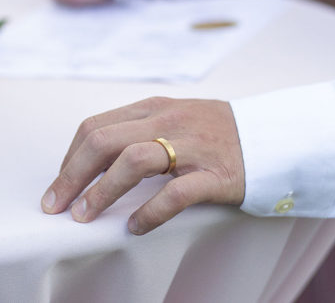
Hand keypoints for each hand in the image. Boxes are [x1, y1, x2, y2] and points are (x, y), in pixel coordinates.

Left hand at [40, 97, 244, 233]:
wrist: (278, 136)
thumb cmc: (221, 133)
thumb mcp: (177, 118)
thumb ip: (141, 130)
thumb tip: (97, 160)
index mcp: (154, 107)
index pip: (95, 127)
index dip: (69, 158)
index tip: (59, 186)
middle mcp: (168, 121)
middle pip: (103, 141)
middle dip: (72, 176)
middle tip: (56, 206)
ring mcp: (192, 147)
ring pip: (133, 162)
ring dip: (101, 191)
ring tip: (85, 217)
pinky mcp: (215, 175)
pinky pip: (175, 194)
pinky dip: (149, 212)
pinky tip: (135, 227)